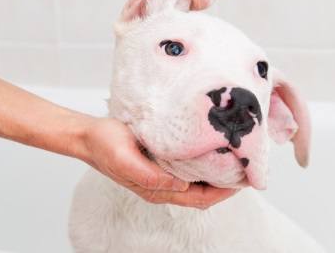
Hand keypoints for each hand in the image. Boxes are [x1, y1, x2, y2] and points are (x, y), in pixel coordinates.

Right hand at [80, 117, 237, 208]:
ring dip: (216, 173)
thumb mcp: (125, 159)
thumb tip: (180, 186)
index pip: (199, 199)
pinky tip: (211, 148)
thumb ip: (149, 176)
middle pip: (202, 193)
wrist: (88, 135)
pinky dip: (203, 162)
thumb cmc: (105, 145)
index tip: (243, 181)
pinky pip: (187, 167)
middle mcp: (162, 185)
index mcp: (156, 189)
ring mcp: (161, 174)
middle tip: (246, 167)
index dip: (223, 193)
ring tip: (235, 157)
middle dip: (226, 185)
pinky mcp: (159, 161)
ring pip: (197, 181)